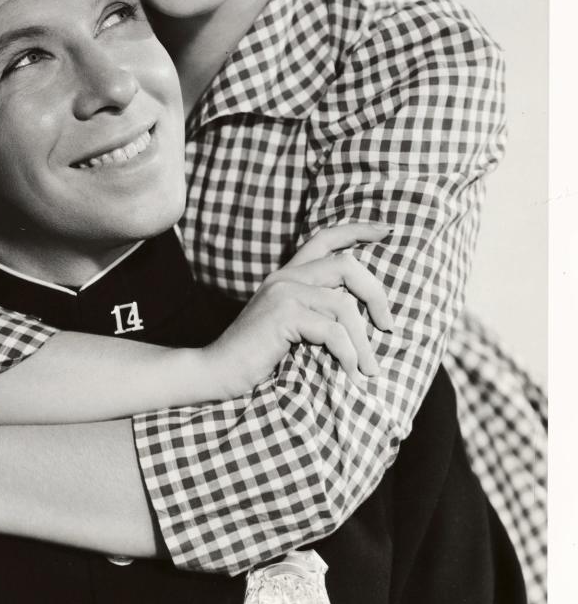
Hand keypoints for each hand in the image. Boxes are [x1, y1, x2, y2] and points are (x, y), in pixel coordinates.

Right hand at [200, 223, 393, 397]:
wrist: (217, 371)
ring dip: (364, 342)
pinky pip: (332, 331)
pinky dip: (348, 355)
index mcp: (287, 276)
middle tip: (387, 326)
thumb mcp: (289, 328)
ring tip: (370, 369)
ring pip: (344, 305)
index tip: (385, 232)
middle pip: (346, 265)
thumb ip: (313, 313)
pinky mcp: (283, 314)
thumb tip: (358, 317)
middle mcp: (286, 277)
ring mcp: (283, 293)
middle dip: (375, 295)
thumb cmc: (255, 357)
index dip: (357, 231)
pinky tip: (349, 372)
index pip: (324, 238)